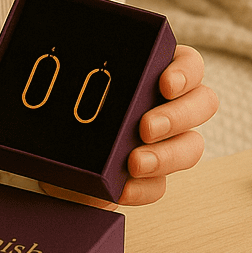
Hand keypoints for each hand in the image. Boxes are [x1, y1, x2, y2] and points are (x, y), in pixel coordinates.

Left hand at [40, 45, 217, 208]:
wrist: (48, 159)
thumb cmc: (66, 112)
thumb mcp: (72, 89)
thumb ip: (83, 76)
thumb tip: (75, 69)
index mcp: (155, 71)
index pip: (190, 64)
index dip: (185, 73)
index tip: (165, 84)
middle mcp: (169, 105)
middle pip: (203, 104)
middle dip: (178, 116)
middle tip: (146, 127)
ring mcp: (165, 142)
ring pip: (191, 146)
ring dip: (168, 155)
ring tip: (136, 162)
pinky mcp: (151, 178)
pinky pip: (160, 185)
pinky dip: (144, 188)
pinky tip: (124, 188)